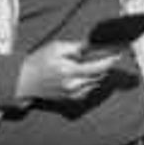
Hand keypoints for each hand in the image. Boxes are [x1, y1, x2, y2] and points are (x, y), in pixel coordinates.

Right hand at [13, 35, 133, 109]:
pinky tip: (84, 74)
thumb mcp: (56, 47)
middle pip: (99, 76)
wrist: (24, 81)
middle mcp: (73, 85)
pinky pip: (88, 90)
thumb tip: (92, 45)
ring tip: (95, 63)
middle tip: (110, 56)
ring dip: (98, 73)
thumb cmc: (38, 61)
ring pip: (95, 83)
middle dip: (106, 66)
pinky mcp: (70, 99)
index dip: (110, 60)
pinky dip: (91, 81)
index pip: (98, 67)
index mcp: (69, 71)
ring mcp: (72, 94)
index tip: (119, 54)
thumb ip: (76, 47)